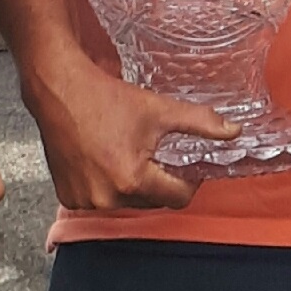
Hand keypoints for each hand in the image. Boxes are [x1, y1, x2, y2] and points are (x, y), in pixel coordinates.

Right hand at [26, 50, 234, 213]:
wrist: (57, 89)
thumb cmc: (105, 98)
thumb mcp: (158, 109)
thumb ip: (200, 123)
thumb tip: (233, 131)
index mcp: (133, 180)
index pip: (178, 198)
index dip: (187, 180)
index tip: (184, 165)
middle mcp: (107, 197)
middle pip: (152, 201)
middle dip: (157, 181)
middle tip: (152, 153)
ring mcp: (84, 200)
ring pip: (126, 202)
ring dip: (131, 185)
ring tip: (124, 153)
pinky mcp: (67, 197)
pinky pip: (100, 200)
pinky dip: (106, 186)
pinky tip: (103, 161)